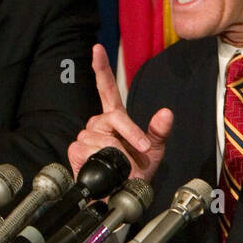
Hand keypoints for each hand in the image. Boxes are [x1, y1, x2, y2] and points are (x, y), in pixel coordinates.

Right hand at [67, 44, 173, 179]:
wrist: (124, 194)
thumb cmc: (138, 172)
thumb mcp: (155, 150)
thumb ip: (160, 131)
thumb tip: (166, 113)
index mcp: (115, 117)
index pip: (107, 88)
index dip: (101, 67)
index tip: (97, 48)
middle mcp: (98, 123)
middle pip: (112, 116)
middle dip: (130, 134)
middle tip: (141, 151)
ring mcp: (86, 135)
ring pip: (102, 135)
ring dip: (116, 151)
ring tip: (122, 164)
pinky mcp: (76, 149)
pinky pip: (90, 147)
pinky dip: (102, 157)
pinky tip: (104, 166)